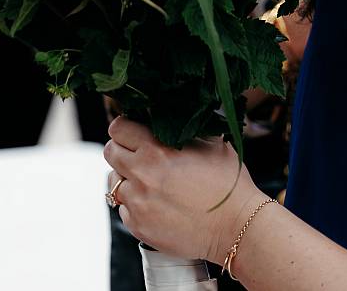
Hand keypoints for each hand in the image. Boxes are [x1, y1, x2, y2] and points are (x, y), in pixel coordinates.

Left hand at [104, 117, 266, 262]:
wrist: (236, 226)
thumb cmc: (229, 184)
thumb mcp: (214, 145)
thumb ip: (189, 131)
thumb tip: (176, 120)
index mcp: (158, 150)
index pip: (119, 129)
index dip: (126, 127)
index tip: (133, 131)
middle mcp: (142, 175)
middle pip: (110, 153)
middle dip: (122, 150)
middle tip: (140, 155)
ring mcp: (137, 202)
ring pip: (114, 182)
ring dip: (127, 178)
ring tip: (151, 183)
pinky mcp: (137, 225)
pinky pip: (124, 208)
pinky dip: (136, 204)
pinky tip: (158, 204)